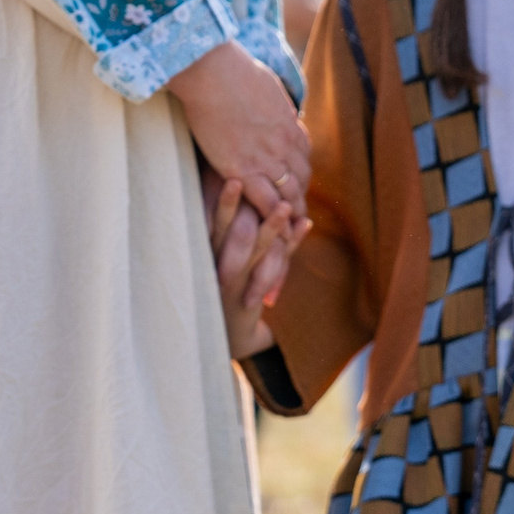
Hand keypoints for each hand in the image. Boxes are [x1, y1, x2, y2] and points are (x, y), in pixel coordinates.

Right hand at [169, 41, 309, 242]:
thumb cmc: (234, 71)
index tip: (297, 182)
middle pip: (301, 178)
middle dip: (300, 196)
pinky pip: (264, 201)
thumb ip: (276, 106)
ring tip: (291, 228)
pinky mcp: (242, 169)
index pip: (303, 156)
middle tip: (297, 212)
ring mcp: (265, 158)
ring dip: (291, 211)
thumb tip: (281, 110)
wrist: (212, 73)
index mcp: (289, 124)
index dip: (301, 172)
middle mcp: (284, 145)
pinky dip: (272, 217)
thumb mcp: (268, 88)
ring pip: (288, 193)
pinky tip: (274, 230)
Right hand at [204, 167, 292, 358]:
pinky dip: (294, 241)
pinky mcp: (259, 288)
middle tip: (238, 180)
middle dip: (233, 206)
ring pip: (258, 248)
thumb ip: (216, 226)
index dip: (219, 202)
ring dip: (272, 225)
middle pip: (230, 232)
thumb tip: (230, 185)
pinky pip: (280, 262)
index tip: (227, 176)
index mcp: (207, 251)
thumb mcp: (211, 256)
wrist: (226, 337)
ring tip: (285, 205)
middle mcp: (221, 263)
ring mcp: (242, 277)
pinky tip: (306, 224)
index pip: (212, 223)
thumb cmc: (213, 289)